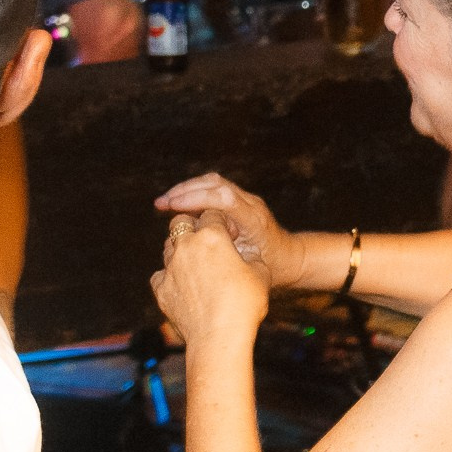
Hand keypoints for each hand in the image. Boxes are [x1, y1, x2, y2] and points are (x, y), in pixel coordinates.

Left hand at [151, 211, 270, 352]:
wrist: (219, 338)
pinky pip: (160, 274)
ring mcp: (170, 267)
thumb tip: (247, 258)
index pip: (211, 214)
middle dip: (191, 226)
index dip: (221, 221)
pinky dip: (169, 276)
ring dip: (179, 250)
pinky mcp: (160, 289)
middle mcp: (186, 246)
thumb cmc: (244, 304)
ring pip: (168, 247)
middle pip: (180, 222)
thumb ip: (251, 259)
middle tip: (205, 242)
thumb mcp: (261, 274)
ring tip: (194, 264)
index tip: (229, 235)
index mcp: (212, 237)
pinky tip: (182, 285)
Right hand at [154, 173, 300, 287]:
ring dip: (187, 189)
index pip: (224, 198)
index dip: (196, 199)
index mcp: (254, 220)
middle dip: (185, 191)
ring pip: (213, 182)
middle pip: (216, 184)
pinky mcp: (240, 200)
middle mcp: (251, 204)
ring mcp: (247, 199)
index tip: (172, 207)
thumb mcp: (252, 269)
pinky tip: (177, 204)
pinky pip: (215, 188)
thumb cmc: (271, 270)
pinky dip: (194, 193)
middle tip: (160, 204)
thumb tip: (196, 252)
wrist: (291, 259)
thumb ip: (229, 257)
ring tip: (164, 202)